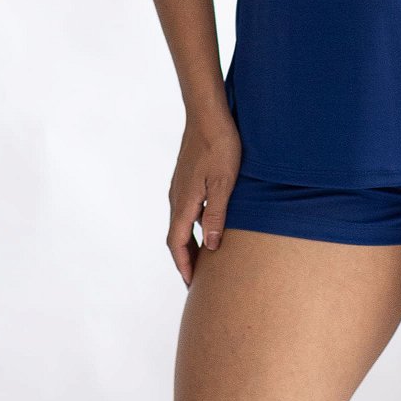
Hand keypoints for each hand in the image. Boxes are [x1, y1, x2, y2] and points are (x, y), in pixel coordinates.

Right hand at [167, 111, 242, 285]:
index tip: (192, 285)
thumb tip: (210, 247)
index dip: (184, 266)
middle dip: (186, 260)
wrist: (208, 114)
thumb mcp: (224, 184)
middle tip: (198, 280)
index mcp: (184, 202)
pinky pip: (186, 211)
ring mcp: (180, 187)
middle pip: (176, 237)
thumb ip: (216, 216)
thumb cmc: (220, 146)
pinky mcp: (187, 179)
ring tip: (204, 259)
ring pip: (181, 224)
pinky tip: (208, 227)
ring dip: (189, 244)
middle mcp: (177, 197)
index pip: (177, 243)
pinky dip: (193, 227)